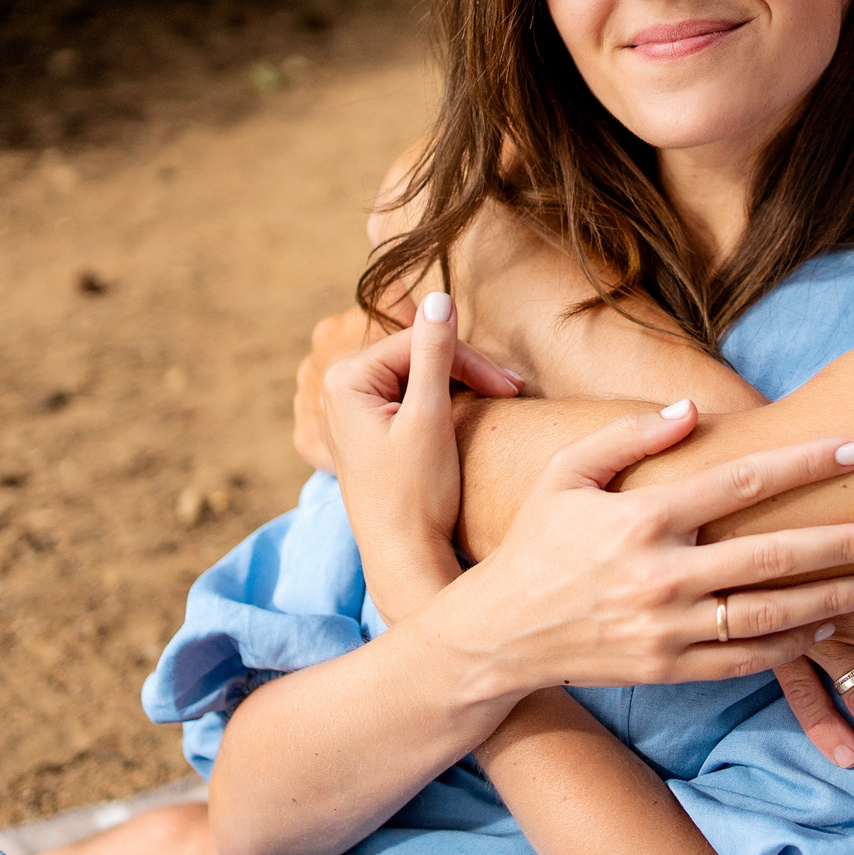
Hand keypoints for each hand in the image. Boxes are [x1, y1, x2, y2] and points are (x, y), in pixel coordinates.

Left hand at [295, 299, 519, 474]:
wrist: (404, 557)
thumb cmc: (414, 495)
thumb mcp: (428, 416)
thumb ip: (434, 354)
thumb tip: (439, 297)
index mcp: (345, 380)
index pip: (418, 343)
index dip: (469, 359)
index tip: (510, 385)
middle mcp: (340, 390)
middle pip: (416, 357)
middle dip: (467, 371)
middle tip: (513, 389)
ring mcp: (353, 411)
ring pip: (418, 377)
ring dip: (461, 384)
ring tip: (502, 398)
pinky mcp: (370, 431)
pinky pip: (410, 398)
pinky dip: (444, 402)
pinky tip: (474, 411)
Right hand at [411, 404, 853, 695]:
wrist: (495, 636)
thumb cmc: (535, 542)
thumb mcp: (565, 473)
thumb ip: (629, 437)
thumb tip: (695, 411)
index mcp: (642, 518)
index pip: (742, 481)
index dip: (806, 462)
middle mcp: (661, 575)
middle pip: (772, 556)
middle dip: (842, 541)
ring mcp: (668, 629)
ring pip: (771, 614)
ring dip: (833, 597)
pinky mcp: (670, 670)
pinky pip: (747, 660)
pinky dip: (793, 644)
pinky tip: (830, 625)